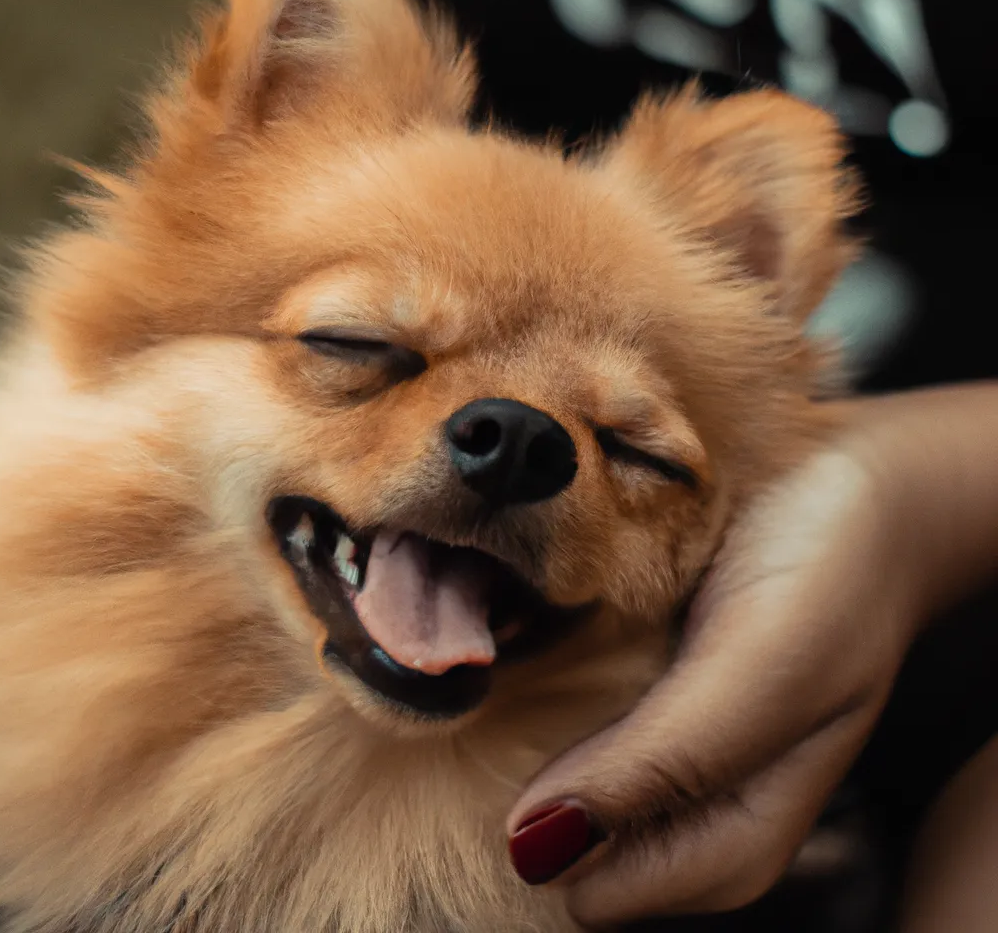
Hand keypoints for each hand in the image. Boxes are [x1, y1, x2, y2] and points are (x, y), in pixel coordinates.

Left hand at [506, 385, 997, 926]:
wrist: (856, 494)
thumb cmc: (830, 582)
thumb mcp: (764, 673)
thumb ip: (663, 765)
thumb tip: (537, 850)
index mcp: (730, 837)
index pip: (596, 889)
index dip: (553, 825)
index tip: (533, 733)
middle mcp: (684, 803)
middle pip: (563, 833)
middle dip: (531, 767)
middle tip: (548, 669)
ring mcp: (656, 743)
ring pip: (549, 769)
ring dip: (527, 715)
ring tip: (549, 638)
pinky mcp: (638, 689)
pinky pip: (559, 705)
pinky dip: (542, 671)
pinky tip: (555, 625)